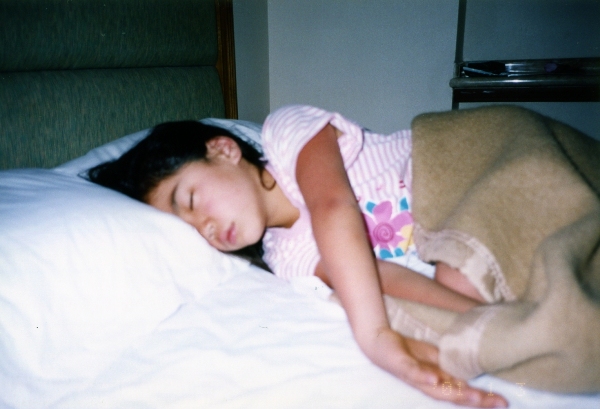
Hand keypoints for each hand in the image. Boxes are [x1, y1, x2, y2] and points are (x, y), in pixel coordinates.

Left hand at [365, 328, 507, 407]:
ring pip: (436, 387)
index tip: (504, 402)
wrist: (377, 340)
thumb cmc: (406, 352)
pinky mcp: (400, 364)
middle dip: (476, 400)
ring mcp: (413, 375)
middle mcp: (426, 383)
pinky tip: (435, 377)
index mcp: (436, 381)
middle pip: (453, 395)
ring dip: (455, 392)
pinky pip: (412, 371)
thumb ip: (449, 366)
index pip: (462, 393)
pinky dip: (423, 375)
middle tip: (498, 403)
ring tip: (475, 396)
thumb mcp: (432, 358)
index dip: (482, 399)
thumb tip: (471, 371)